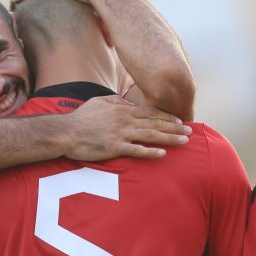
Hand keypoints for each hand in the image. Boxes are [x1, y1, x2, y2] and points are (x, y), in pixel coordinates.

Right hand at [63, 95, 190, 160]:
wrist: (65, 131)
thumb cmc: (80, 118)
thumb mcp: (99, 101)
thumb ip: (115, 100)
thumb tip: (126, 101)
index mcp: (122, 109)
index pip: (150, 112)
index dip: (167, 117)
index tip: (180, 121)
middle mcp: (125, 119)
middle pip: (155, 123)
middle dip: (175, 127)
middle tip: (190, 132)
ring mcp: (121, 133)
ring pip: (151, 135)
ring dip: (169, 138)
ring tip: (184, 142)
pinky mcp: (114, 147)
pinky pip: (136, 150)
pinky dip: (150, 152)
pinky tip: (163, 154)